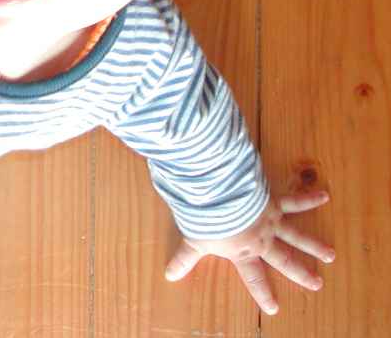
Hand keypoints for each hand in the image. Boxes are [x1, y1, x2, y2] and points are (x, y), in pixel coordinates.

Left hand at [164, 190, 335, 314]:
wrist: (218, 193)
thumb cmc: (205, 218)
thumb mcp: (193, 241)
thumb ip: (184, 260)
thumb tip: (169, 276)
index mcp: (243, 252)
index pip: (253, 277)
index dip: (262, 293)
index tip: (274, 308)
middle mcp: (261, 239)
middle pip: (284, 260)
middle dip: (300, 272)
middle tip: (317, 283)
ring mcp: (270, 221)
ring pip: (296, 235)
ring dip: (313, 245)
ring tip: (331, 254)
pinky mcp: (272, 201)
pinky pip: (294, 200)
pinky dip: (309, 197)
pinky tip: (324, 196)